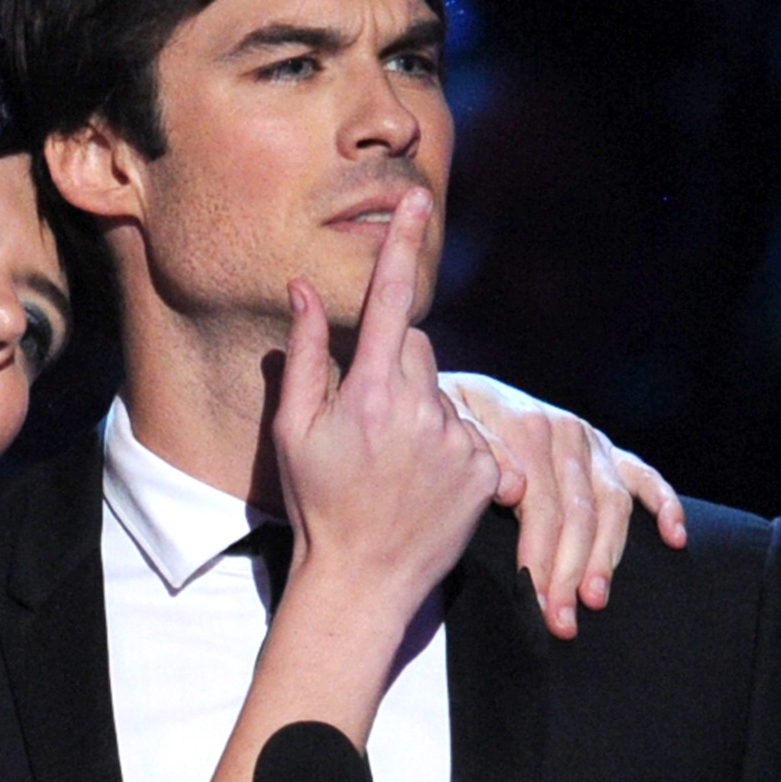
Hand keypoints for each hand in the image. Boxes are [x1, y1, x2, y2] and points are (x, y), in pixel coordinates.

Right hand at [274, 190, 500, 611]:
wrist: (363, 582)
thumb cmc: (317, 506)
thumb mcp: (294, 433)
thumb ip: (303, 358)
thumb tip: (301, 290)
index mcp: (369, 395)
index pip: (389, 303)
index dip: (401, 247)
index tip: (414, 200)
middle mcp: (420, 411)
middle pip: (417, 349)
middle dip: (393, 368)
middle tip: (366, 424)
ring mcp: (458, 441)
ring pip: (443, 393)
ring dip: (421, 413)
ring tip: (394, 466)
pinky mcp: (486, 468)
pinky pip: (470, 433)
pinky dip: (450, 448)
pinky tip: (422, 484)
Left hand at [441, 375, 686, 638]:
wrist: (439, 392)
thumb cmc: (437, 423)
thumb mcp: (442, 428)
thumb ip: (478, 454)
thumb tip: (515, 492)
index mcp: (527, 427)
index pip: (543, 506)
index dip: (541, 558)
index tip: (535, 602)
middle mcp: (565, 432)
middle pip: (580, 513)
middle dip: (570, 573)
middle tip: (561, 621)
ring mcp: (588, 441)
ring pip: (611, 506)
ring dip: (607, 557)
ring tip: (595, 600)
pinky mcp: (603, 448)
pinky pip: (642, 475)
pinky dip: (663, 503)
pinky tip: (675, 537)